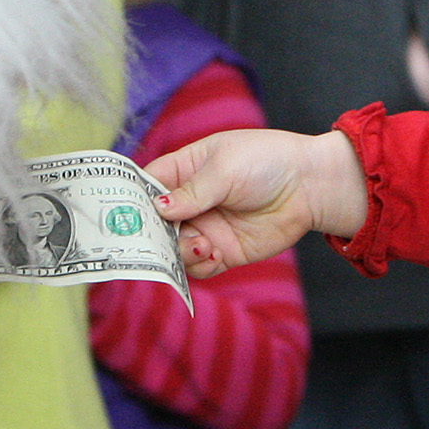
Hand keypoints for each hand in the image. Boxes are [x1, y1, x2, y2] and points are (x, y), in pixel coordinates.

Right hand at [148, 128, 368, 275]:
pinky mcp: (224, 251)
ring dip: (178, 252)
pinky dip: (197, 266)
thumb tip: (159, 208)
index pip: (147, 186)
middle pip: (155, 225)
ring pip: (174, 249)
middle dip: (151, 235)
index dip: (132, 200)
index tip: (118, 214)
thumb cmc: (267, 161)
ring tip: (199, 244)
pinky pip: (199, 267)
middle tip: (153, 242)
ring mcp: (206, 228)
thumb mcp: (225, 167)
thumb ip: (192, 191)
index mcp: (185, 171)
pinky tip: (210, 253)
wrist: (310, 185)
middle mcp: (190, 203)